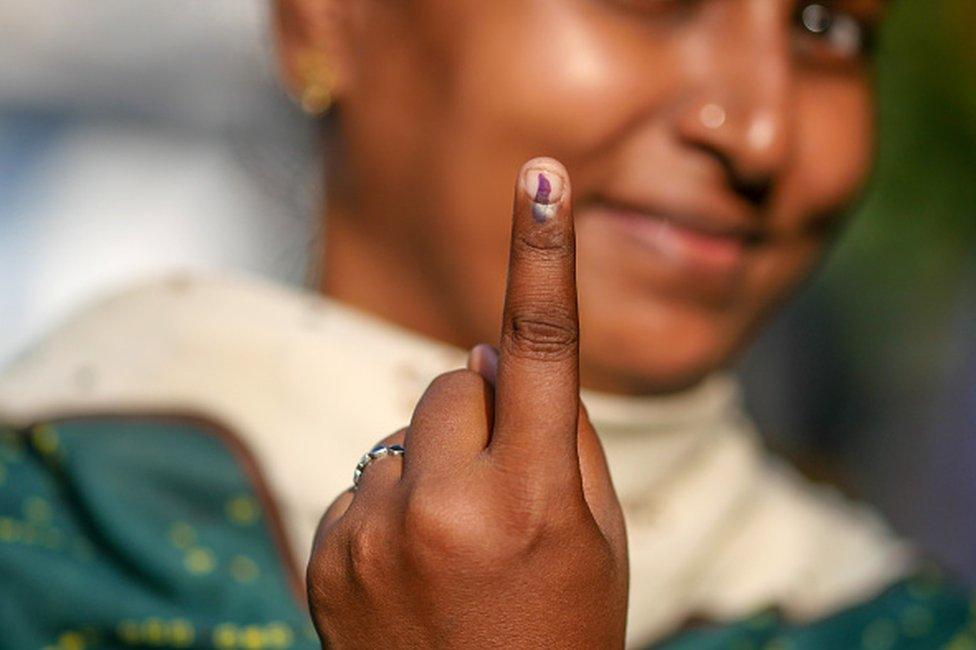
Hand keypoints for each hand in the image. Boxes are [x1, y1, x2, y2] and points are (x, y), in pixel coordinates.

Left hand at [307, 158, 628, 647]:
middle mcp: (444, 508)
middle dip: (483, 413)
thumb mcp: (599, 536)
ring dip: (436, 459)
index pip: (541, 348)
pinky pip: (365, 477)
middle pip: (456, 380)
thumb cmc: (564, 630)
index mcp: (532, 500)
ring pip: (406, 428)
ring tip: (457, 545)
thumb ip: (558, 433)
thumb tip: (486, 354)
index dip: (544, 253)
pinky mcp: (327, 552)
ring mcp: (373, 533)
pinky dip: (391, 503)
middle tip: (503, 492)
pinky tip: (412, 569)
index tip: (541, 177)